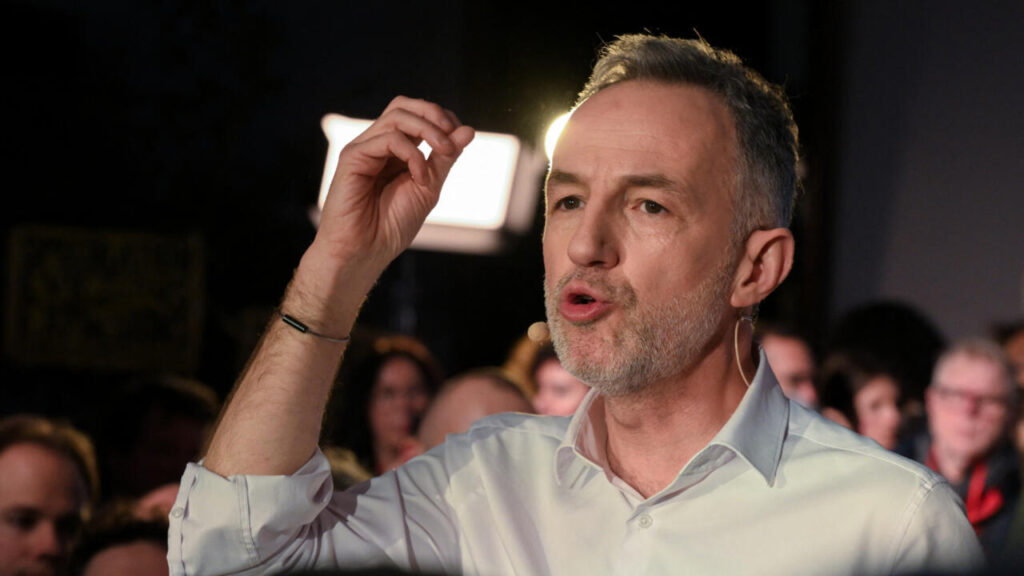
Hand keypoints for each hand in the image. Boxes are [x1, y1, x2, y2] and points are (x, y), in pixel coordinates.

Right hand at [314, 96, 474, 272]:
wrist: (365, 252)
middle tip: (452, 138)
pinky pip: (387, 138)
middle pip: (404, 105)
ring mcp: (364, 149)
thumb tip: (468, 130)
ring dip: (428, 131)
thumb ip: (444, 159)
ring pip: (397, 116)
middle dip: (434, 114)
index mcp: (395, 151)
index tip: (461, 138)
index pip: (418, 115)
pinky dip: (412, 154)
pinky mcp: (352, 157)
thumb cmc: (392, 226)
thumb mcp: (428, 187)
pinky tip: (419, 177)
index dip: (442, 119)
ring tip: (444, 153)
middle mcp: (377, 145)